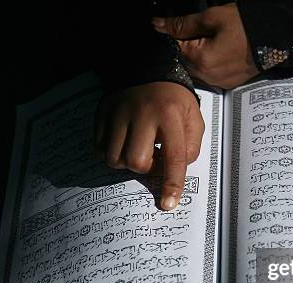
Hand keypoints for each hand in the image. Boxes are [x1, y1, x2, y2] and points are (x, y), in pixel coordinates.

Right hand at [95, 82, 203, 210]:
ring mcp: (118, 112)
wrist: (146, 67)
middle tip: (152, 156)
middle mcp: (142, 113)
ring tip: (136, 148)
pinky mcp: (101, 113)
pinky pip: (99, 148)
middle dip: (144, 168)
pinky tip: (122, 143)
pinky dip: (110, 153)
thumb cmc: (174, 99)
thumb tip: (175, 169)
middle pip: (136, 161)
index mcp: (170, 114)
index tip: (168, 204)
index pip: (173, 155)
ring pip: (113, 158)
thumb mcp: (193, 116)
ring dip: (125, 162)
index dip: (171, 183)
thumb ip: (191, 145)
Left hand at [152, 3, 258, 89]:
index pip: (173, 48)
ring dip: (196, 56)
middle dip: (185, 46)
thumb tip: (159, 25)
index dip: (174, 34)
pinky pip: (208, 75)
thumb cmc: (247, 25)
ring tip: (212, 41)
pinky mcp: (227, 83)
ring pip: (195, 69)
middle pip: (183, 61)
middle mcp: (207, 76)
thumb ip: (182, 24)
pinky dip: (208, 64)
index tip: (180, 26)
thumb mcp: (212, 18)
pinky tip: (219, 51)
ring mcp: (218, 82)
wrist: (275, 35)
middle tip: (200, 32)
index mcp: (201, 59)